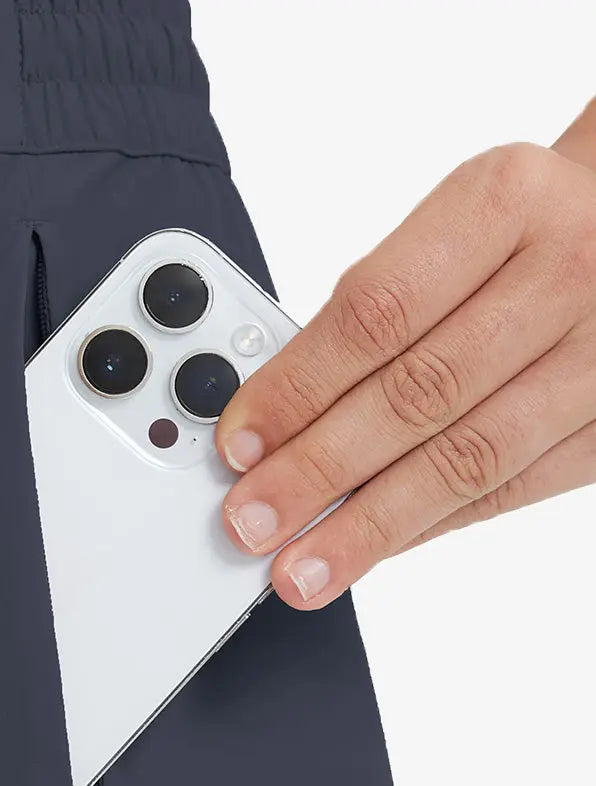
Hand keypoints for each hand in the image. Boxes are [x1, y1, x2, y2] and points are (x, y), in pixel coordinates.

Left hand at [216, 141, 595, 608]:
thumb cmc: (529, 227)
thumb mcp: (454, 222)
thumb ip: (376, 305)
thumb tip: (278, 412)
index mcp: (505, 202)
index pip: (377, 312)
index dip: (298, 388)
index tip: (240, 443)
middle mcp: (566, 274)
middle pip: (418, 395)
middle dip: (319, 470)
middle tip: (254, 520)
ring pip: (469, 459)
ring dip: (372, 524)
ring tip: (305, 566)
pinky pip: (511, 490)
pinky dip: (431, 525)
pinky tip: (376, 547)